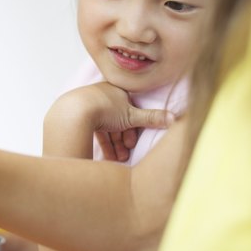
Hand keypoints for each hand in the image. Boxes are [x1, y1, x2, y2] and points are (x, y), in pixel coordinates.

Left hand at [44, 82, 173, 160]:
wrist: (74, 112)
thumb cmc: (105, 110)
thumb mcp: (132, 116)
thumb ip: (152, 118)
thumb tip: (175, 118)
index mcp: (115, 90)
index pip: (128, 110)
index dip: (132, 129)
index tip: (132, 144)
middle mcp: (101, 94)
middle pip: (116, 120)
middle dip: (121, 140)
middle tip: (124, 155)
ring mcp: (88, 104)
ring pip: (104, 127)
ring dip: (112, 145)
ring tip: (115, 160)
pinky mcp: (77, 114)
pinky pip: (92, 129)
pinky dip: (100, 143)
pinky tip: (103, 156)